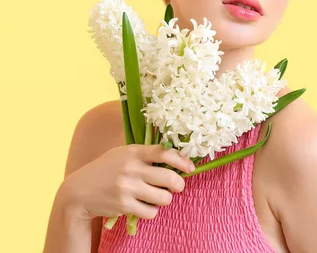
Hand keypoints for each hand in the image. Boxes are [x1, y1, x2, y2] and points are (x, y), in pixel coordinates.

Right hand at [60, 144, 194, 221]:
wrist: (79, 192)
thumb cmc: (105, 170)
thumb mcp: (122, 154)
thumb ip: (145, 154)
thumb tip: (176, 157)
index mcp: (133, 152)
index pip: (164, 153)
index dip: (182, 160)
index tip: (190, 168)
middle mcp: (131, 169)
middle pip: (170, 178)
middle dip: (179, 184)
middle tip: (178, 186)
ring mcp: (127, 188)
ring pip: (164, 198)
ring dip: (165, 199)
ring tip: (158, 196)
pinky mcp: (124, 206)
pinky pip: (152, 212)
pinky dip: (152, 211)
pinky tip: (145, 206)